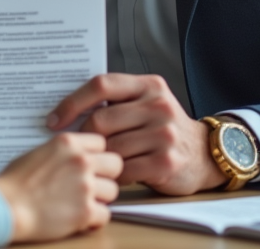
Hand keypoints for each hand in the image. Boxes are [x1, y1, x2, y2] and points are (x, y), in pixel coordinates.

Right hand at [0, 133, 121, 242]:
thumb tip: (76, 158)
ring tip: (82, 203)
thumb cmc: (15, 182)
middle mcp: (80, 161)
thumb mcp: (39, 152)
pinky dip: (94, 220)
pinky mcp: (85, 211)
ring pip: (113, 191)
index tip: (90, 164)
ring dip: (100, 199)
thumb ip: (63, 152)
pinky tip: (80, 219)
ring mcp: (85, 186)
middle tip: (93, 184)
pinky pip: (106, 215)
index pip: (102, 142)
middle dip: (106, 175)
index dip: (96, 155)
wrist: (7, 205)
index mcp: (68, 143)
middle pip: (115, 164)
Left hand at [46, 74, 225, 195]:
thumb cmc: (163, 128)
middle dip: (86, 136)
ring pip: (111, 147)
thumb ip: (117, 101)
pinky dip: (115, 174)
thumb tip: (66, 110)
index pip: (101, 85)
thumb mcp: (146, 103)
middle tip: (80, 147)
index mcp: (149, 85)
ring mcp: (164, 134)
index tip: (54, 120)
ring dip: (101, 158)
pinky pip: (124, 170)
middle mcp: (158, 106)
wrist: (204, 154)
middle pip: (101, 120)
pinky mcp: (166, 162)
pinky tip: (116, 173)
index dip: (72, 102)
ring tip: (102, 161)